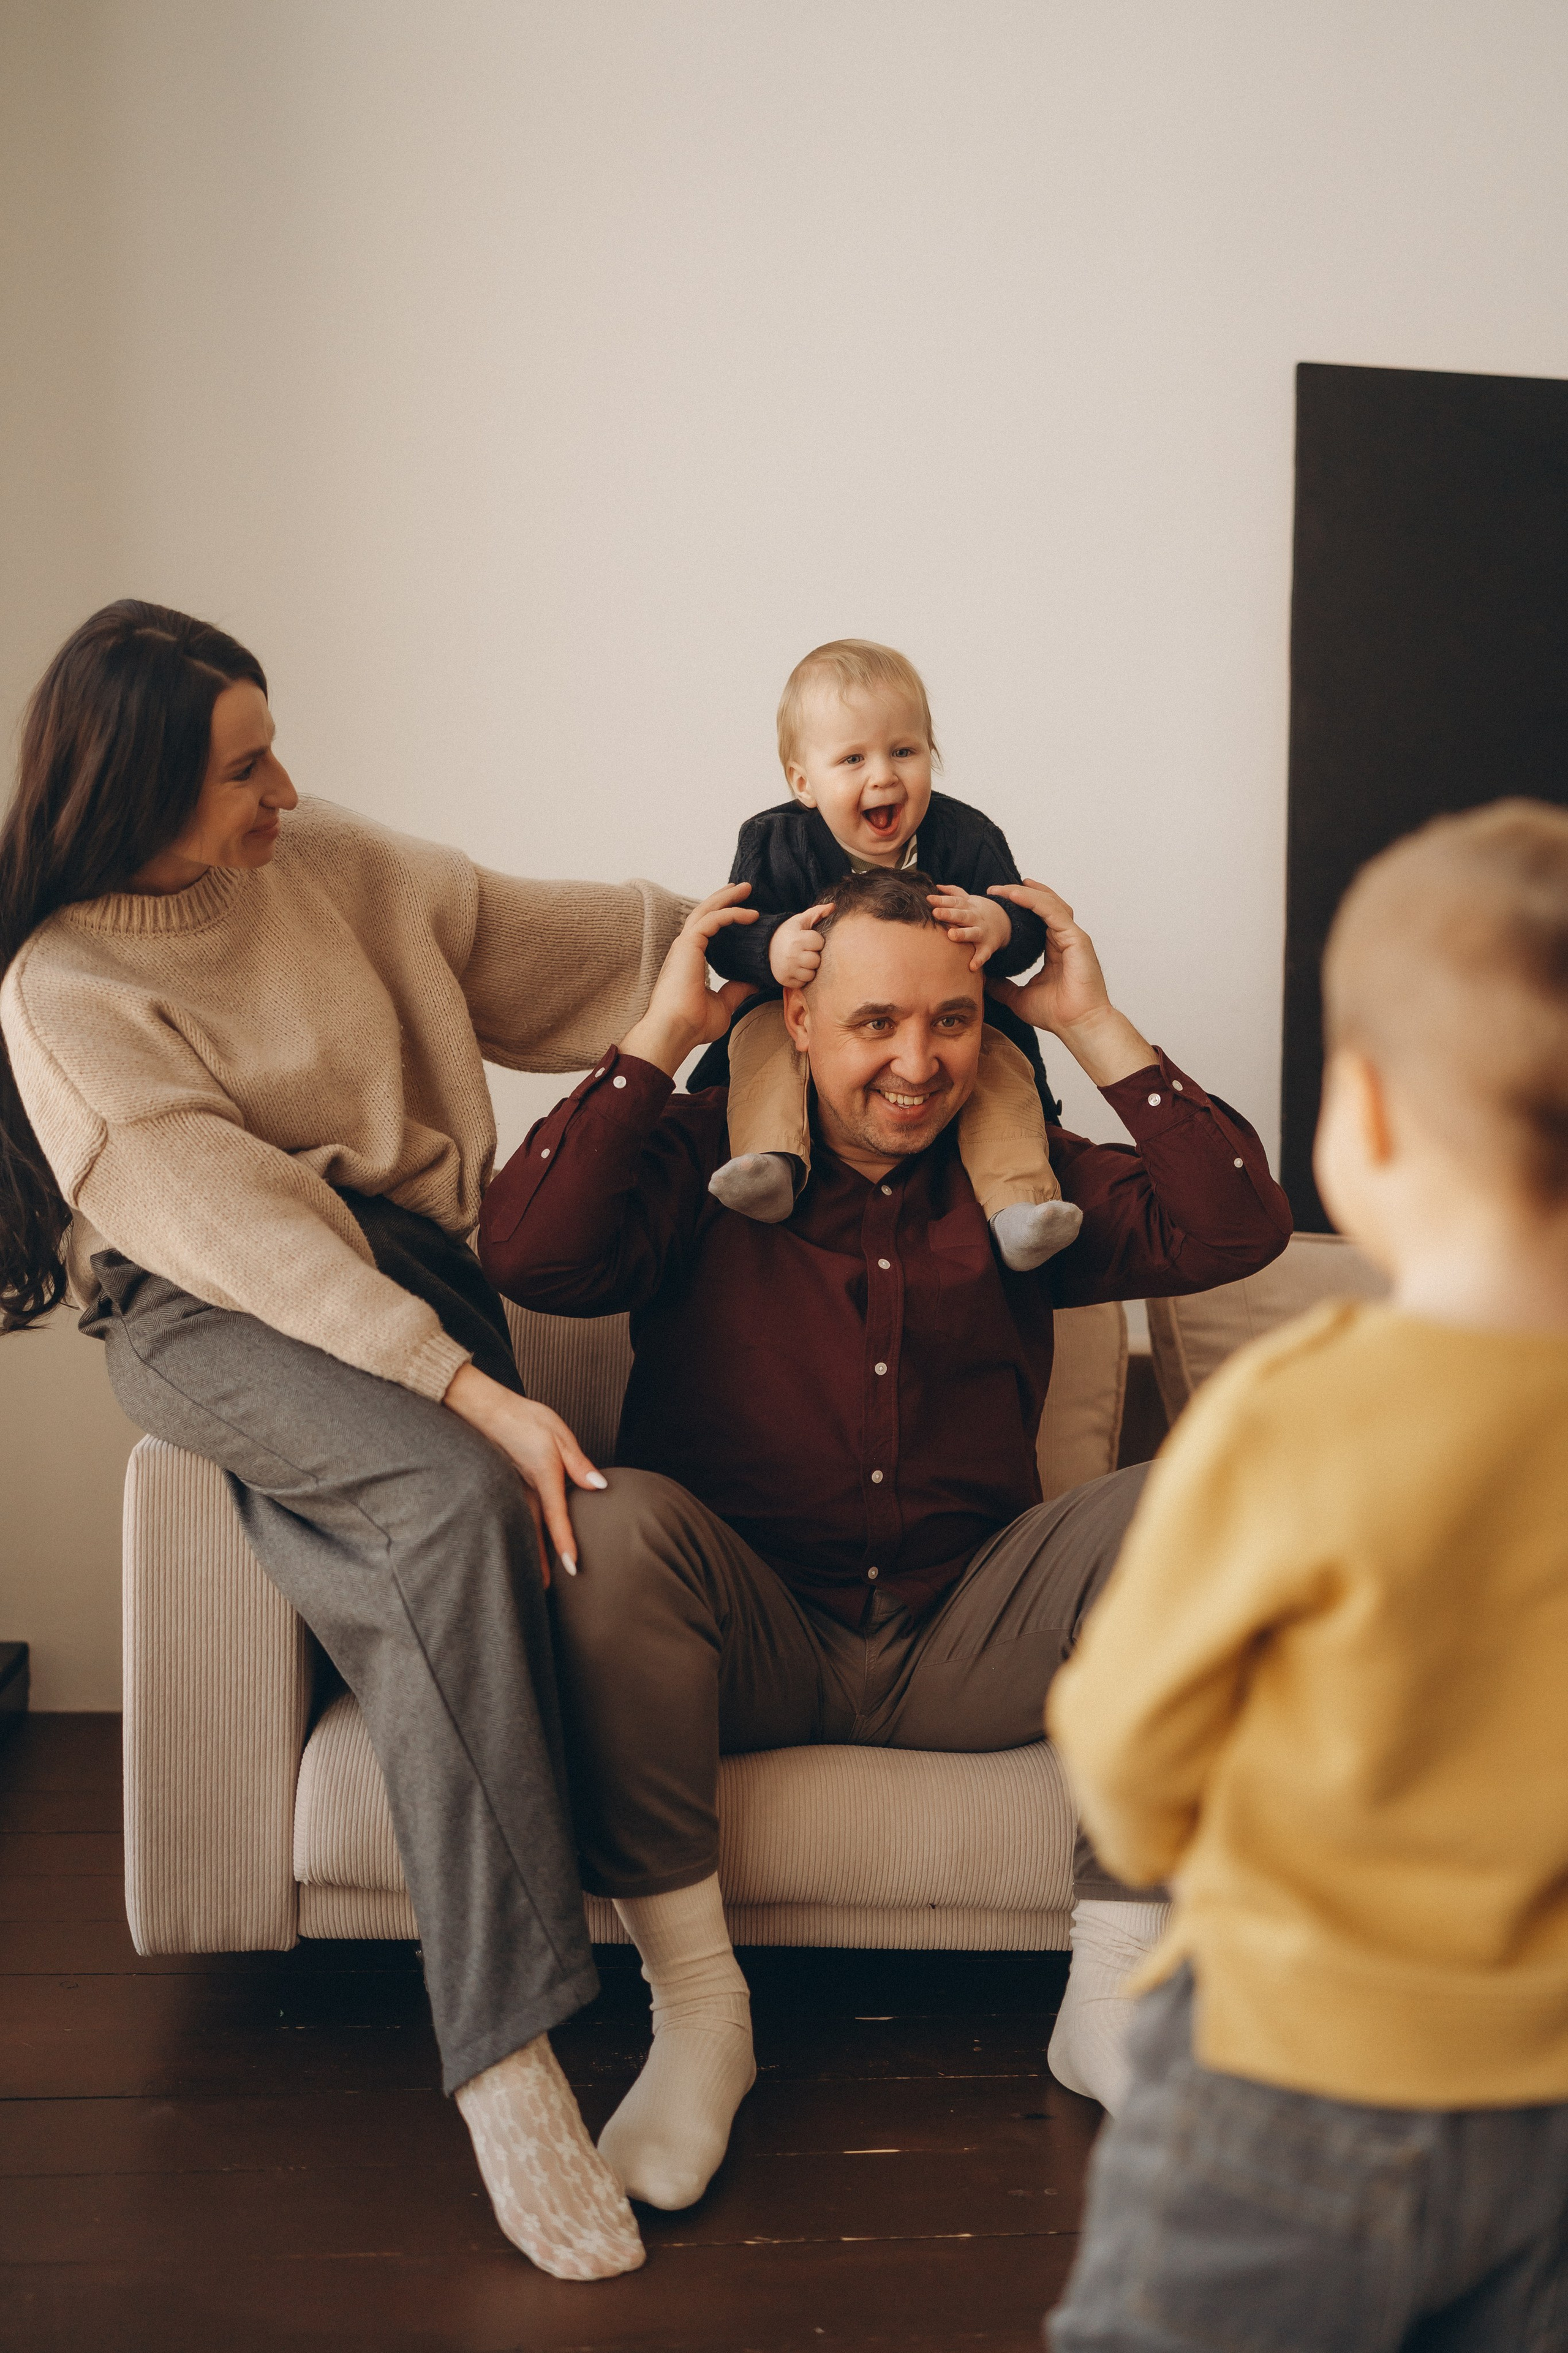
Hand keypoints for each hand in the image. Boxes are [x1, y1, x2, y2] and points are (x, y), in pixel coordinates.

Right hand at [443, 1363, 605, 1581]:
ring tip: (534, 1577)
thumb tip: (600, 1487)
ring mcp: (512, 1490)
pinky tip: (521, 1542)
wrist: (486, 1408)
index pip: (557, 1518)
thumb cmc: (525, 1418)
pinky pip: (515, 1516)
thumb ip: (578, 1463)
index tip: (573, 1567)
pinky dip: (520, 1534)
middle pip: (535, 1534)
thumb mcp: (559, 1435)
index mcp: (544, 1477)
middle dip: (540, 1563)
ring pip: (523, 1528)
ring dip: (528, 1552)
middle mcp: (525, 1490)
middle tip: (547, 1591)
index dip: (565, 1544)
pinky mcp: (506, 1487)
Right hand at [619, 883, 758, 1076]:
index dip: (724, 917)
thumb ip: (736, 989)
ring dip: (726, 898)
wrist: (676, 1032)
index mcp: (690, 961)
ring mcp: (684, 946)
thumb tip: (754, 981)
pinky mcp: (688, 946)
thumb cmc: (693, 1024)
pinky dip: (730, 913)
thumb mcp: (724, 1004)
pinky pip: (711, 920)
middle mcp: (685, 950)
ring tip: (746, 889)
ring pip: (705, 911)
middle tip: (744, 889)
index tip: (743, 912)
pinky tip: (749, 914)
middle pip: (705, 914)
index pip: (707, 931)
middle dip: (724, 899)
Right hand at [768, 902, 831, 986]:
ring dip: (809, 969)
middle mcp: (792, 955)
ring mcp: (788, 969)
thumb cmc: (789, 933)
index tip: (810, 940)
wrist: (765, 947)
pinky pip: (803, 983)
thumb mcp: (800, 920)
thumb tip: (833, 906)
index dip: (817, 941)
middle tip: (806, 952)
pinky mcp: (785, 980)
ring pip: (811, 974)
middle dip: (814, 956)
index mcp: (797, 939)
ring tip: (802, 961)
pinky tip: (797, 969)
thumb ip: (817, 912)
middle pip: (816, 961)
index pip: (819, 943)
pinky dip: (802, 978)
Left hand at [927, 885, 1012, 971]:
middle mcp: (974, 918)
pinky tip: (971, 966)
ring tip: (951, 935)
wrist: (1005, 922)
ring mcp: (982, 932)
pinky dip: (979, 960)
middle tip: (936, 913)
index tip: (929, 899)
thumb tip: (937, 886)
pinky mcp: (988, 946)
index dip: (942, 900)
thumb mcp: (968, 900)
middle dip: (949, 914)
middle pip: (961, 915)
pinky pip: (984, 954)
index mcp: (968, 907)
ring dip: (963, 934)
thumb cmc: (977, 912)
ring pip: (972, 933)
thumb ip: (953, 893)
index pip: (954, 902)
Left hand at [985, 879, 1154, 1086]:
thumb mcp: (1019, 998)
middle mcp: (1066, 938)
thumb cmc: (1056, 1015)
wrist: (1078, 1026)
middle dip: (1020, 893)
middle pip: (1044, 904)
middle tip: (995, 889)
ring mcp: (1073, 937)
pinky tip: (1016, 895)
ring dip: (1025, 893)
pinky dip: (1034, 901)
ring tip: (1002, 889)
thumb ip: (1004, 986)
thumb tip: (984, 980)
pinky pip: (1053, 911)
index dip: (1019, 907)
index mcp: (1055, 948)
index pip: (1037, 918)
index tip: (997, 902)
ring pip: (1049, 903)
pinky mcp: (1077, 939)